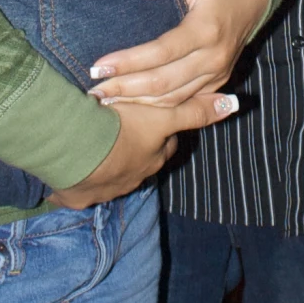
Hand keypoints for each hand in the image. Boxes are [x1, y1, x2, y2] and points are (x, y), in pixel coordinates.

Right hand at [48, 93, 237, 208]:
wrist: (77, 151)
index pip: (166, 144)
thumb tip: (235, 105)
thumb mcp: (162, 116)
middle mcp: (133, 178)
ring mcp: (106, 190)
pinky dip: (78, 182)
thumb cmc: (122, 129)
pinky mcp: (79, 198)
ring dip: (106, 163)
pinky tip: (69, 172)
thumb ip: (195, 112)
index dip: (161, 130)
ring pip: (110, 176)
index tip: (150, 117)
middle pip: (140, 162)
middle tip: (120, 129)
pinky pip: (80, 191)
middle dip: (135, 149)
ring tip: (92, 146)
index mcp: (153, 157)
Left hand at [87, 0, 271, 108]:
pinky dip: (159, 106)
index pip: (159, 53)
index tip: (98, 66)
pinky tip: (135, 105)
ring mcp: (218, 72)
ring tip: (107, 101)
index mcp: (206, 29)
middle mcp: (213, 57)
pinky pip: (186, 100)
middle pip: (163, 83)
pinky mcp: (219, 79)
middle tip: (94, 91)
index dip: (127, 62)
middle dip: (125, 89)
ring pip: (174, 98)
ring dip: (139, 103)